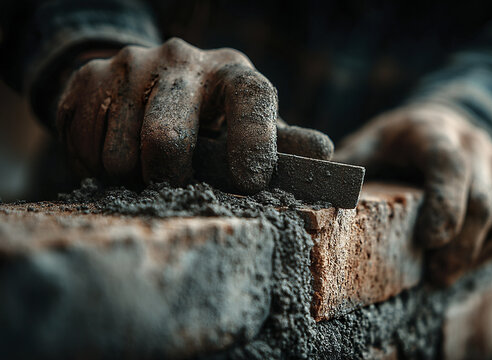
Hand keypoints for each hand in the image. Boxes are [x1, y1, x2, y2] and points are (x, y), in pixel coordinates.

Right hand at [57, 38, 331, 191]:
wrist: (146, 85)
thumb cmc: (213, 121)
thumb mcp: (251, 129)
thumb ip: (282, 145)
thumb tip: (324, 153)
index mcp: (234, 73)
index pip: (252, 97)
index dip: (254, 139)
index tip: (251, 181)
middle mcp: (184, 60)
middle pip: (168, 136)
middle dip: (171, 177)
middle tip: (176, 185)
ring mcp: (132, 64)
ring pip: (122, 154)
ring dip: (134, 177)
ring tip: (148, 165)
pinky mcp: (89, 77)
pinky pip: (86, 147)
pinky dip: (100, 167)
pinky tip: (118, 152)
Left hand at [334, 104, 491, 284]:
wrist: (443, 124)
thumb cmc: (396, 143)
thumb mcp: (368, 144)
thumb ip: (347, 170)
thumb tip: (312, 201)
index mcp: (434, 132)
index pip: (450, 166)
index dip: (444, 205)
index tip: (428, 241)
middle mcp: (474, 145)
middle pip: (480, 201)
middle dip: (459, 247)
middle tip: (434, 276)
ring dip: (470, 255)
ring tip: (440, 276)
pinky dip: (481, 253)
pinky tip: (457, 264)